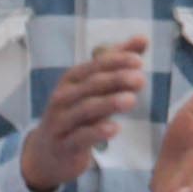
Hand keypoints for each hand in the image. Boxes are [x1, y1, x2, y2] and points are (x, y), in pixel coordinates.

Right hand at [16, 41, 151, 191]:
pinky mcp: (63, 145)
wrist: (48, 152)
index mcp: (71, 80)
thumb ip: (117, 63)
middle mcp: (62, 98)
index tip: (138, 61)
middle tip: (140, 79)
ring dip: (108, 104)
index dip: (114, 62)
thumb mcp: (94, 88)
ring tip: (132, 100)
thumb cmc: (78, 113)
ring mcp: (60, 122)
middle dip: (115, 80)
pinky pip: (80, 138)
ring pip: (85, 110)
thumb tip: (144, 38)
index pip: (94, 67)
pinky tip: (115, 128)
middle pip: (90, 86)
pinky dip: (97, 132)